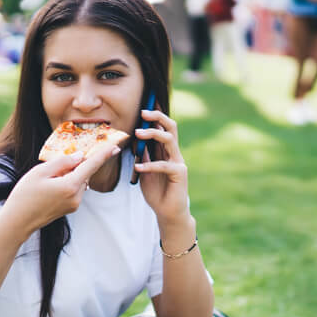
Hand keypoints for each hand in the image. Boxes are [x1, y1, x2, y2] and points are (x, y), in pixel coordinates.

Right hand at [2, 142, 120, 238]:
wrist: (18, 221)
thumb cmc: (25, 195)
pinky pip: (74, 189)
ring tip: (47, 180)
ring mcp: (74, 204)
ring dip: (70, 174)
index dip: (103, 154)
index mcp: (70, 185)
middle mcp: (76, 196)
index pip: (91, 166)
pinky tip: (50, 186)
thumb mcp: (40, 172)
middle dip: (75, 165)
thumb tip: (80, 156)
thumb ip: (62, 162)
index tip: (115, 147)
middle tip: (55, 166)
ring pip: (79, 181)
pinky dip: (67, 182)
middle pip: (84, 173)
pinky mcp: (71, 208)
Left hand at [134, 109, 189, 225]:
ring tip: (137, 133)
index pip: (163, 127)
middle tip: (143, 112)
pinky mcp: (180, 174)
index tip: (145, 103)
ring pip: (169, 140)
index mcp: (166, 151)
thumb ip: (143, 155)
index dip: (156, 115)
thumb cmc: (157, 192)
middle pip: (170, 127)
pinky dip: (150, 164)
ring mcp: (178, 162)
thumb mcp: (145, 170)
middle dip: (157, 116)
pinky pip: (164, 165)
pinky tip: (138, 166)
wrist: (168, 213)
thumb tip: (136, 139)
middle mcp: (174, 153)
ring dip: (153, 134)